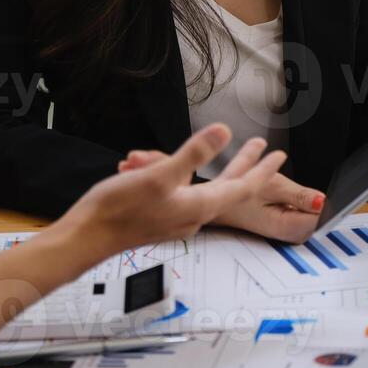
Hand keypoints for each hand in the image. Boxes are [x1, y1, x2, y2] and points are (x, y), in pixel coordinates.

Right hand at [119, 151, 324, 244]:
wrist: (87, 237)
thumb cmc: (119, 210)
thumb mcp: (159, 174)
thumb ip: (193, 153)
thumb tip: (223, 131)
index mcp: (198, 205)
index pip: (242, 187)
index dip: (262, 169)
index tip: (279, 155)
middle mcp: (192, 215)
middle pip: (229, 187)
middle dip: (246, 165)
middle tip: (264, 149)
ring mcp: (175, 218)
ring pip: (203, 188)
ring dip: (212, 170)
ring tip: (216, 156)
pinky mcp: (158, 218)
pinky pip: (180, 192)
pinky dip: (182, 176)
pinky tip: (165, 171)